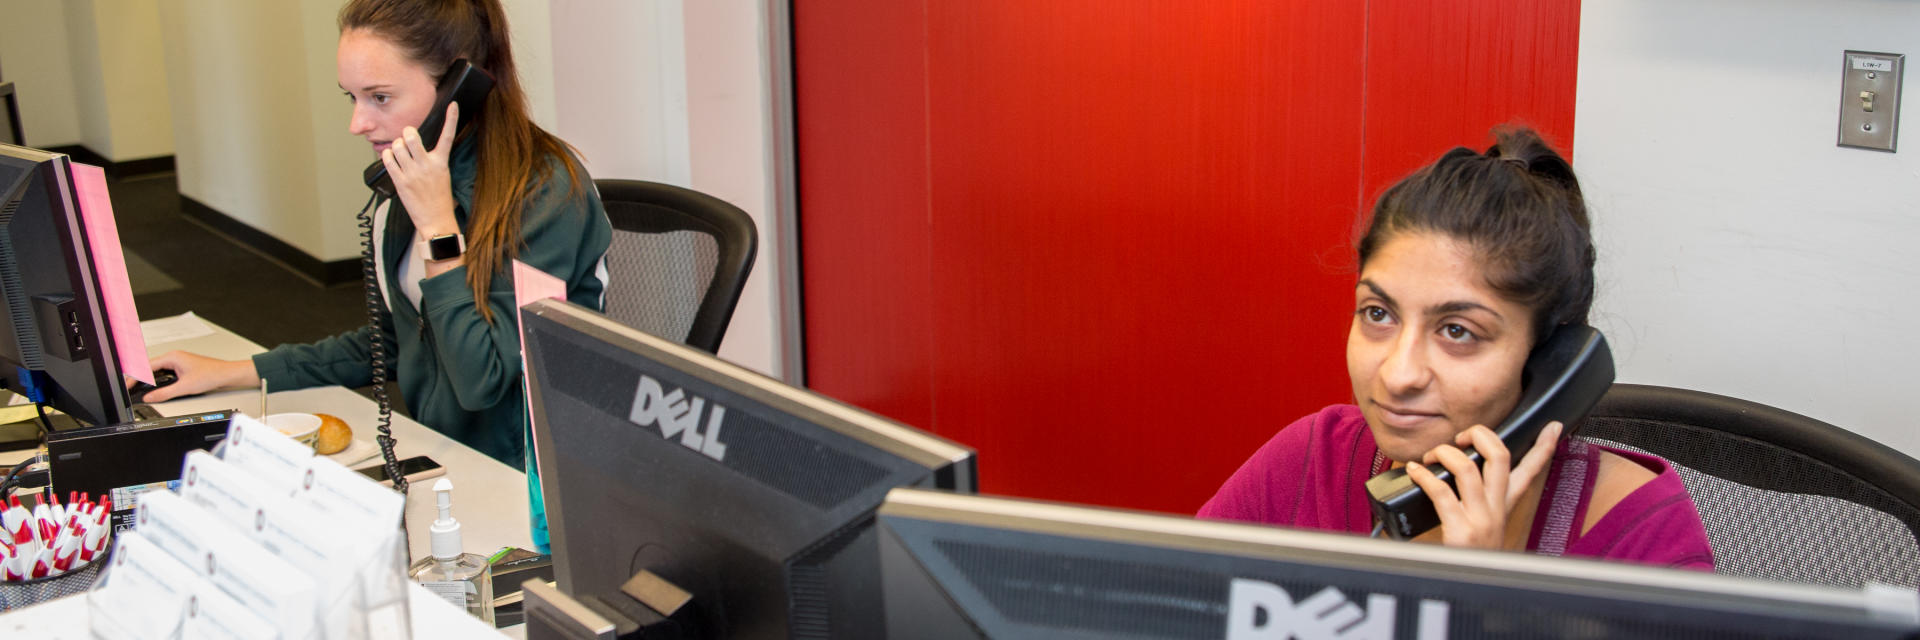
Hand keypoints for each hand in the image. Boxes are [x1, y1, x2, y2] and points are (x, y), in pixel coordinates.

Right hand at [139, 351, 258, 402]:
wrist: (226, 374)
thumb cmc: (211, 374)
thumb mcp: (185, 387)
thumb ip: (165, 393)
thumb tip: (150, 398)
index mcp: (172, 357)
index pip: (146, 367)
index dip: (135, 377)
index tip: (128, 385)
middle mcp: (174, 357)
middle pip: (149, 367)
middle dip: (138, 377)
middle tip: (129, 388)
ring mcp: (177, 362)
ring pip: (156, 370)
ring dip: (148, 379)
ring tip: (137, 387)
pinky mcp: (181, 368)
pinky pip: (164, 373)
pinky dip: (157, 380)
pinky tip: (153, 386)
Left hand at [381, 101, 461, 240]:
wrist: (436, 220)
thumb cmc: (439, 199)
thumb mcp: (443, 175)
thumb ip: (432, 160)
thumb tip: (416, 146)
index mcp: (441, 162)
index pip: (448, 136)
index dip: (451, 118)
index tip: (452, 104)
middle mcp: (427, 165)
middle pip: (411, 136)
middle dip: (406, 133)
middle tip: (407, 138)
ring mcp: (412, 173)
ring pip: (397, 146)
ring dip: (395, 146)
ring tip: (399, 153)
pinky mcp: (400, 181)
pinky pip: (388, 159)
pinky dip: (387, 155)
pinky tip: (392, 159)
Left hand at [1404, 421, 1561, 549]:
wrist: (1468, 591)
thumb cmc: (1469, 555)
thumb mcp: (1483, 526)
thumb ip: (1476, 500)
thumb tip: (1454, 473)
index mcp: (1504, 507)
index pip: (1530, 472)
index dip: (1543, 447)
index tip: (1553, 426)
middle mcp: (1497, 510)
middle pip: (1501, 456)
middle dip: (1480, 434)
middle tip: (1462, 435)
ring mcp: (1481, 520)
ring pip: (1468, 467)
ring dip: (1444, 453)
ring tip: (1429, 456)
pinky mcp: (1462, 531)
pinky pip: (1441, 491)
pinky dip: (1423, 475)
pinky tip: (1414, 472)